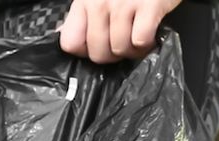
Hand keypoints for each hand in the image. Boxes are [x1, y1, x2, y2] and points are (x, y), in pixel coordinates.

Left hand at [60, 0, 182, 61]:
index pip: (70, 42)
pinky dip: (147, 43)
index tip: (97, 46)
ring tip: (137, 38)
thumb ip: (84, 14)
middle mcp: (100, 2)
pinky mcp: (149, 5)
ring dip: (131, 51)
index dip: (85, 51)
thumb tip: (68, 35)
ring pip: (119, 49)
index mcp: (84, 0)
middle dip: (112, 56)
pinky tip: (150, 34)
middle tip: (122, 44)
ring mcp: (124, 4)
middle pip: (97, 53)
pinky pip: (140, 41)